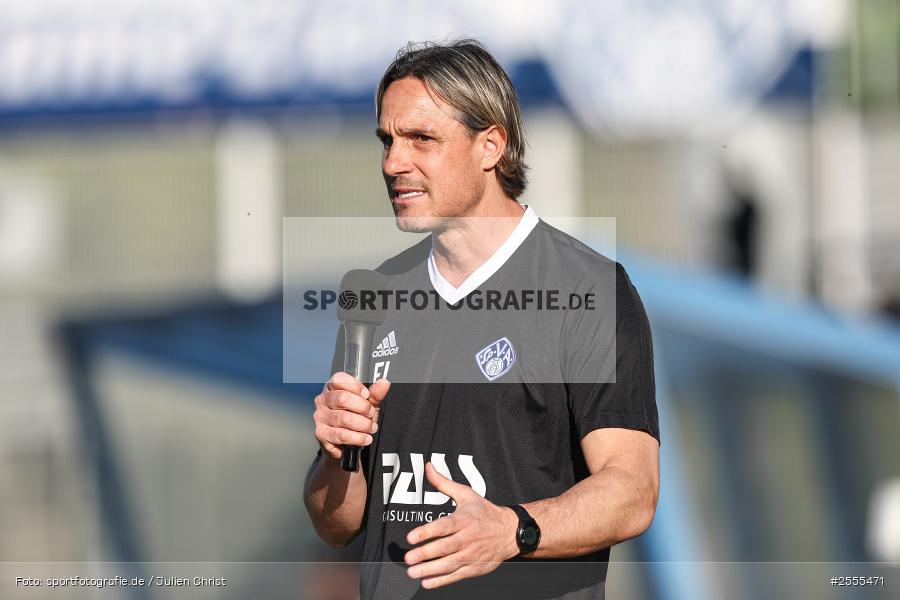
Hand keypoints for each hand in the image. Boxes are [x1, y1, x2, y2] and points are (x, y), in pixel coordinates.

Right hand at [313, 372, 389, 459]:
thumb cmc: (354, 417)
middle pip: (342, 399)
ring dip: (363, 425)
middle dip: (363, 408)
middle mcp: (323, 400)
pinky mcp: (321, 434)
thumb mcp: (367, 403)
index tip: (367, 395)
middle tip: (371, 414)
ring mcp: (320, 417)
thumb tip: (383, 383)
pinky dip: (358, 438)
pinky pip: (342, 435)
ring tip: (370, 427)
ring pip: (344, 418)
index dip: (356, 387)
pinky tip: (365, 438)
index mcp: (332, 387)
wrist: (344, 443)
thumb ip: (375, 393)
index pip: (339, 379)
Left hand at [404, 463, 519, 588]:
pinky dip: (440, 581)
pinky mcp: (473, 568)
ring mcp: (471, 555)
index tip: (411, 537)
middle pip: (444, 548)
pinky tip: (426, 581)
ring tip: (413, 572)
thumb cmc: (485, 512)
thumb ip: (443, 483)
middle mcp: (467, 538)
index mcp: (464, 520)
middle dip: (424, 554)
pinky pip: (455, 576)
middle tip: (408, 558)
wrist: (510, 532)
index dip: (426, 532)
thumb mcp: (466, 494)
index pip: (443, 526)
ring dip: (429, 570)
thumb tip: (428, 467)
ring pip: (448, 564)